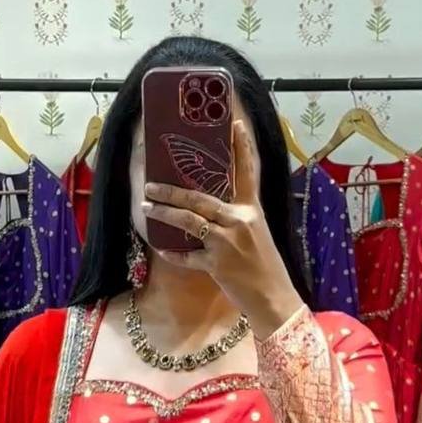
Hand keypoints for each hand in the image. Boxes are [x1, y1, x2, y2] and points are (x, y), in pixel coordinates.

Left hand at [144, 119, 302, 339]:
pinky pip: (188, 257)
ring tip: (146, 205)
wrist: (275, 299)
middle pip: (200, 198)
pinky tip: (162, 249)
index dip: (240, 147)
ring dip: (164, 212)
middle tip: (150, 183)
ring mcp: (227, 243)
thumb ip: (237, 220)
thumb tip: (210, 209)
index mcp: (252, 211)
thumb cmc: (266, 268)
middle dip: (172, 190)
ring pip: (189, 221)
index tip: (233, 123)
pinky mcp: (217, 265)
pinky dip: (174, 254)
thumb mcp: (257, 235)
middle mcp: (239, 222)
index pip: (247, 173)